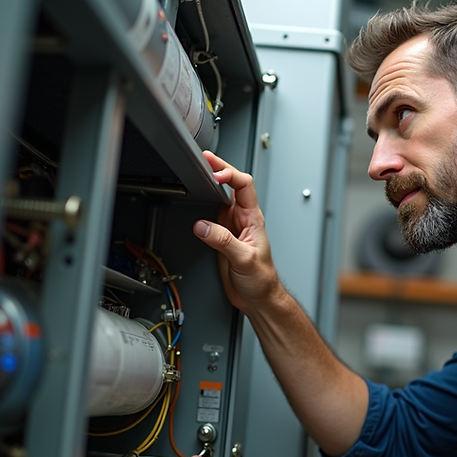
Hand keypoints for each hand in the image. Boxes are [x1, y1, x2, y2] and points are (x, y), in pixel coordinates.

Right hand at [193, 151, 283, 314]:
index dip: (230, 173)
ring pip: (219, 198)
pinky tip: (194, 200)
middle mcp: (242, 219)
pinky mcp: (221, 237)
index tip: (214, 172)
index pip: (244, 185)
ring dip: (209, 185)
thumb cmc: (262, 280)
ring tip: (196, 172)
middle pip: (231, 185)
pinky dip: (200, 205)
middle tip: (202, 158)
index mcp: (253, 218)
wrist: (258, 298)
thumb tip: (203, 226)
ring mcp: (231, 226)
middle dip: (217, 169)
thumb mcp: (244, 259)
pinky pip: (209, 215)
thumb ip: (223, 241)